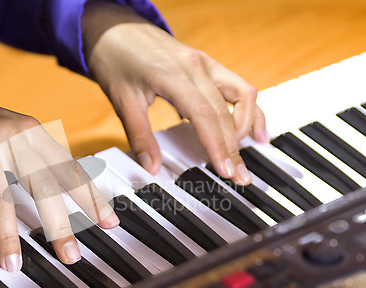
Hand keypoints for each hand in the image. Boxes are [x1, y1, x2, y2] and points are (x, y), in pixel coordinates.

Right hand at [0, 78, 118, 270]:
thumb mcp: (18, 136)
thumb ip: (41, 160)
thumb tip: (70, 191)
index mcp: (34, 134)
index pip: (69, 169)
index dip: (90, 197)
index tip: (109, 222)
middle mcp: (12, 135)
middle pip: (41, 184)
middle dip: (59, 224)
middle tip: (70, 255)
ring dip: (7, 232)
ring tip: (13, 262)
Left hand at [82, 2, 268, 184]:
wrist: (115, 28)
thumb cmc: (117, 60)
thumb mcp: (122, 101)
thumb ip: (140, 137)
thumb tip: (151, 167)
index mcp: (174, 75)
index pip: (205, 115)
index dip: (218, 146)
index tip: (225, 171)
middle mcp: (197, 66)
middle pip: (226, 112)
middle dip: (235, 148)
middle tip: (239, 177)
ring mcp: (206, 63)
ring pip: (242, 95)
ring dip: (247, 126)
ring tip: (244, 155)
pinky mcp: (208, 64)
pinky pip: (238, 85)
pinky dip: (248, 109)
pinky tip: (254, 129)